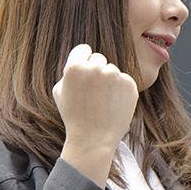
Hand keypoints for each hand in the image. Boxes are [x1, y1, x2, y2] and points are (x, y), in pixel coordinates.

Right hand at [53, 44, 138, 183]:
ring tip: (102, 102)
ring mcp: (115, 75)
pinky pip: (124, 80)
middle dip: (96, 71)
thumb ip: (69, 71)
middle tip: (93, 93)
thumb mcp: (60, 92)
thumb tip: (82, 58)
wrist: (93, 139)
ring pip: (112, 70)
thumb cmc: (74, 116)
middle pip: (99, 59)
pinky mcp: (130, 84)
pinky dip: (120, 90)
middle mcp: (95, 68)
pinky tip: (113, 104)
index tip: (84, 72)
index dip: (83, 60)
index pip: (83, 49)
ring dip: (109, 82)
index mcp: (75, 67)